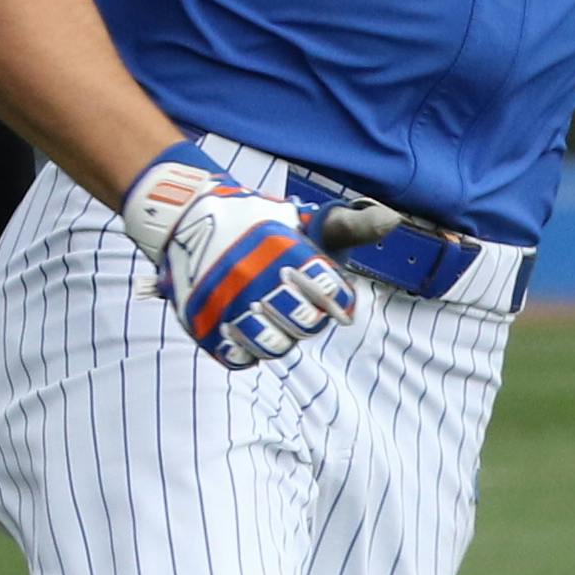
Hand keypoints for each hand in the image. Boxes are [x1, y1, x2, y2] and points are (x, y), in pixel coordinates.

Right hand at [116, 138, 354, 367]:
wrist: (182, 216)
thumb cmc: (256, 222)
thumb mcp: (303, 217)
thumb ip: (351, 225)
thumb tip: (392, 220)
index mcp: (285, 252)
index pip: (334, 297)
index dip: (338, 300)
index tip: (333, 297)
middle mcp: (255, 278)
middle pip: (306, 326)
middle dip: (310, 319)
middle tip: (297, 304)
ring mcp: (225, 304)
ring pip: (273, 347)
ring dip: (280, 337)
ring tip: (271, 317)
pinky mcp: (202, 324)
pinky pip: (237, 357)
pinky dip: (247, 350)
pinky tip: (249, 331)